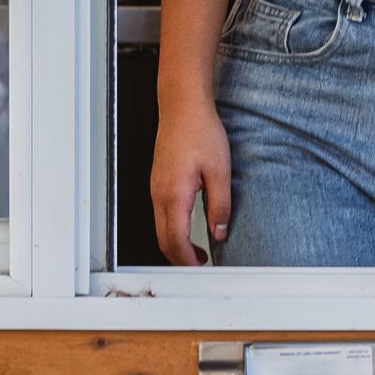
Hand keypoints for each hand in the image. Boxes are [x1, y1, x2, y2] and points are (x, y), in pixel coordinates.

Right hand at [151, 89, 231, 264]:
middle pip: (163, 240)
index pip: (176, 240)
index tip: (203, 267)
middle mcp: (159, 194)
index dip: (189, 260)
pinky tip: (187, 228)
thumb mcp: (220, 171)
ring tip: (197, 251)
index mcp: (174, 194)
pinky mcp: (157, 182)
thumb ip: (220, 206)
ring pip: (159, 228)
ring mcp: (155, 188)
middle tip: (201, 264)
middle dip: (180, 258)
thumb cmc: (199, 131)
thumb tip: (219, 232)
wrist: (182, 107)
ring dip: (175, 244)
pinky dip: (171, 229)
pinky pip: (159, 215)